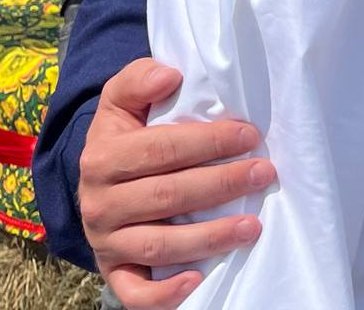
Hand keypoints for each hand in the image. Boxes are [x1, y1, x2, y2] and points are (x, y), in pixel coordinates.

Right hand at [80, 59, 272, 308]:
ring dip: (209, 238)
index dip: (208, 142)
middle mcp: (100, 204)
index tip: (250, 135)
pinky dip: (164, 294)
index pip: (160, 151)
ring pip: (158, 245)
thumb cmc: (126, 136)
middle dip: (221, 185)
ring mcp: (107, 242)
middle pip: (166, 197)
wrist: (97, 180)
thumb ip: (138, 80)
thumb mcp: (122, 101)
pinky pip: (135, 292)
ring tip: (253, 226)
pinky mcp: (115, 272)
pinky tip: (199, 280)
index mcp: (102, 158)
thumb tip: (168, 75)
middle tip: (266, 173)